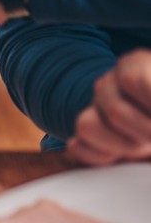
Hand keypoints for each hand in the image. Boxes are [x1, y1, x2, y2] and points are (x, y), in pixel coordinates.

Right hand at [68, 49, 150, 165]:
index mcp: (135, 64)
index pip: (134, 79)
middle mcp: (108, 84)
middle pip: (115, 110)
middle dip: (145, 132)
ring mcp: (92, 109)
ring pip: (87, 125)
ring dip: (122, 145)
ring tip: (143, 147)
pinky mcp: (84, 136)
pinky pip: (78, 146)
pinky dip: (101, 157)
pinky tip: (122, 157)